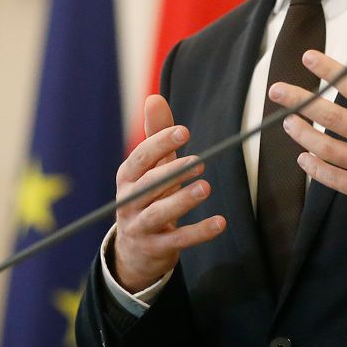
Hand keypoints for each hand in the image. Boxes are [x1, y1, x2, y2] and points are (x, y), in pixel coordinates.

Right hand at [110, 94, 225, 291]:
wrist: (135, 249)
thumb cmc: (149, 196)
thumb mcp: (151, 167)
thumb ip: (155, 134)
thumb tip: (154, 97)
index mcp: (127, 177)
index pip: (140, 158)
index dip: (159, 143)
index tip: (184, 131)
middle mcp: (129, 201)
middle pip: (148, 186)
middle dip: (172, 172)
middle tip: (199, 162)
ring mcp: (139, 227)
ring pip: (158, 214)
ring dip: (182, 201)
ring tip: (205, 188)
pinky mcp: (155, 249)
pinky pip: (177, 240)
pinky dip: (199, 232)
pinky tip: (220, 222)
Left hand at [268, 25, 346, 232]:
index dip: (330, 71)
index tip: (309, 58)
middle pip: (333, 118)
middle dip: (301, 101)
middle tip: (277, 89)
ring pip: (328, 150)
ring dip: (303, 135)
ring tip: (287, 121)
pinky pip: (336, 180)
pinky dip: (317, 169)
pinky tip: (304, 158)